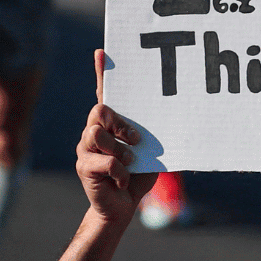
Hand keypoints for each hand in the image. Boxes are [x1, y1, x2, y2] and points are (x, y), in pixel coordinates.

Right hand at [79, 51, 157, 222]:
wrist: (121, 208)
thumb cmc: (136, 177)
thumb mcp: (149, 153)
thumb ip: (153, 138)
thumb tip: (177, 120)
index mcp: (109, 125)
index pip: (104, 94)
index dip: (101, 73)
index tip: (103, 52)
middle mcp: (93, 132)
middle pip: (99, 110)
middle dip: (119, 123)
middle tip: (136, 139)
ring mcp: (85, 149)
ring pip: (95, 133)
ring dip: (119, 149)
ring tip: (129, 161)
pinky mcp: (84, 167)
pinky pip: (103, 160)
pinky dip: (118, 170)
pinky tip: (122, 179)